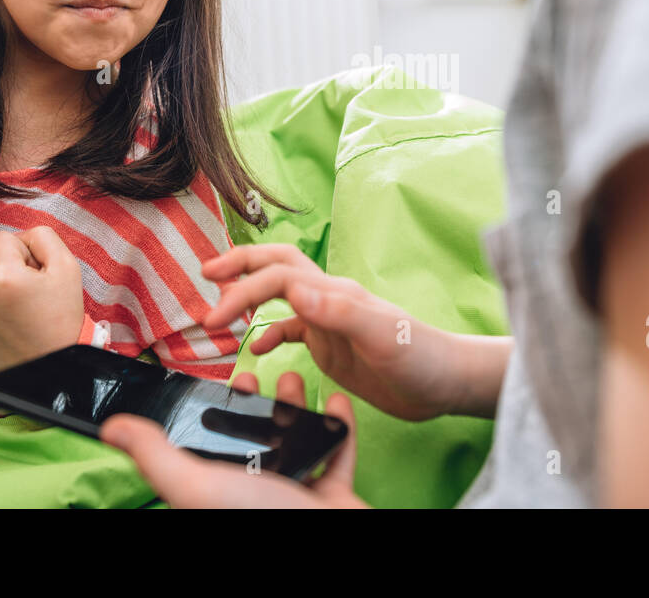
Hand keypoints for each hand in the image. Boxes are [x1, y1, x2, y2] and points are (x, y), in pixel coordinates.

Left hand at [0, 226, 85, 371]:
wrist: (50, 369)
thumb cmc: (62, 319)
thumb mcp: (68, 268)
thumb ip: (44, 238)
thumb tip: (23, 236)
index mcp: (3, 275)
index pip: (3, 237)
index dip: (25, 249)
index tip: (37, 272)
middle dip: (7, 262)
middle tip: (31, 286)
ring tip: (20, 303)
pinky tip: (9, 317)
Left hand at [100, 371, 364, 507]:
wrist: (330, 546)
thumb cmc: (259, 519)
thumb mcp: (196, 484)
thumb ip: (156, 455)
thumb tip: (112, 428)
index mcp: (221, 489)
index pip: (212, 445)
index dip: (216, 411)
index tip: (222, 382)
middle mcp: (257, 492)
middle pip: (255, 439)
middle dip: (257, 402)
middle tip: (256, 375)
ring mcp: (296, 494)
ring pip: (296, 442)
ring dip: (297, 407)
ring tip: (296, 379)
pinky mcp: (332, 495)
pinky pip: (338, 453)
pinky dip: (341, 426)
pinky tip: (338, 401)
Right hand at [201, 244, 458, 421]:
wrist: (444, 382)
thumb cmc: (420, 356)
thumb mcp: (381, 335)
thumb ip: (339, 311)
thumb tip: (295, 290)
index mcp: (334, 293)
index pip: (278, 275)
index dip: (242, 287)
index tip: (216, 315)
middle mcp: (327, 299)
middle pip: (276, 267)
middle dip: (239, 266)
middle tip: (204, 275)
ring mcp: (328, 321)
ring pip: (279, 296)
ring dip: (247, 298)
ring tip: (217, 315)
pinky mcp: (331, 344)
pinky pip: (291, 330)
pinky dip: (267, 334)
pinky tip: (256, 350)